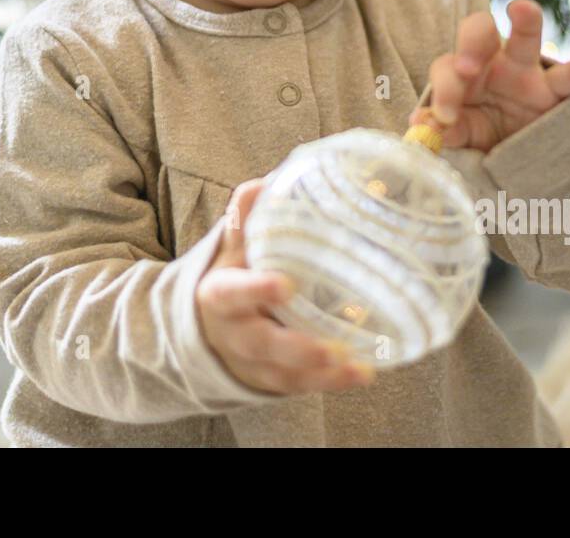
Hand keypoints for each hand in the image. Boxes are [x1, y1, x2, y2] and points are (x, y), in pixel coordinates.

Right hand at [195, 178, 376, 394]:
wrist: (208, 331)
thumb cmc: (232, 278)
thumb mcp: (231, 250)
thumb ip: (246, 220)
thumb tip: (268, 182)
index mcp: (220, 295)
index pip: (232, 293)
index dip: (256, 291)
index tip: (285, 285)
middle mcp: (235, 334)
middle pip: (262, 344)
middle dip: (297, 347)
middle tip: (332, 348)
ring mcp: (253, 363)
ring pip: (284, 374)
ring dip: (321, 374)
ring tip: (356, 367)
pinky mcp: (273, 381)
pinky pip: (300, 386)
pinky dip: (331, 383)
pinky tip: (362, 373)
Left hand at [406, 0, 569, 152]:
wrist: (521, 153)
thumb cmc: (483, 132)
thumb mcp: (463, 134)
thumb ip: (447, 129)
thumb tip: (420, 124)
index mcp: (461, 73)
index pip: (447, 68)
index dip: (443, 90)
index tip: (442, 118)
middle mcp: (492, 61)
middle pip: (478, 31)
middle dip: (471, 44)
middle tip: (467, 69)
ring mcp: (525, 71)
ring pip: (525, 38)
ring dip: (523, 21)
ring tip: (520, 7)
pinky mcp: (555, 89)